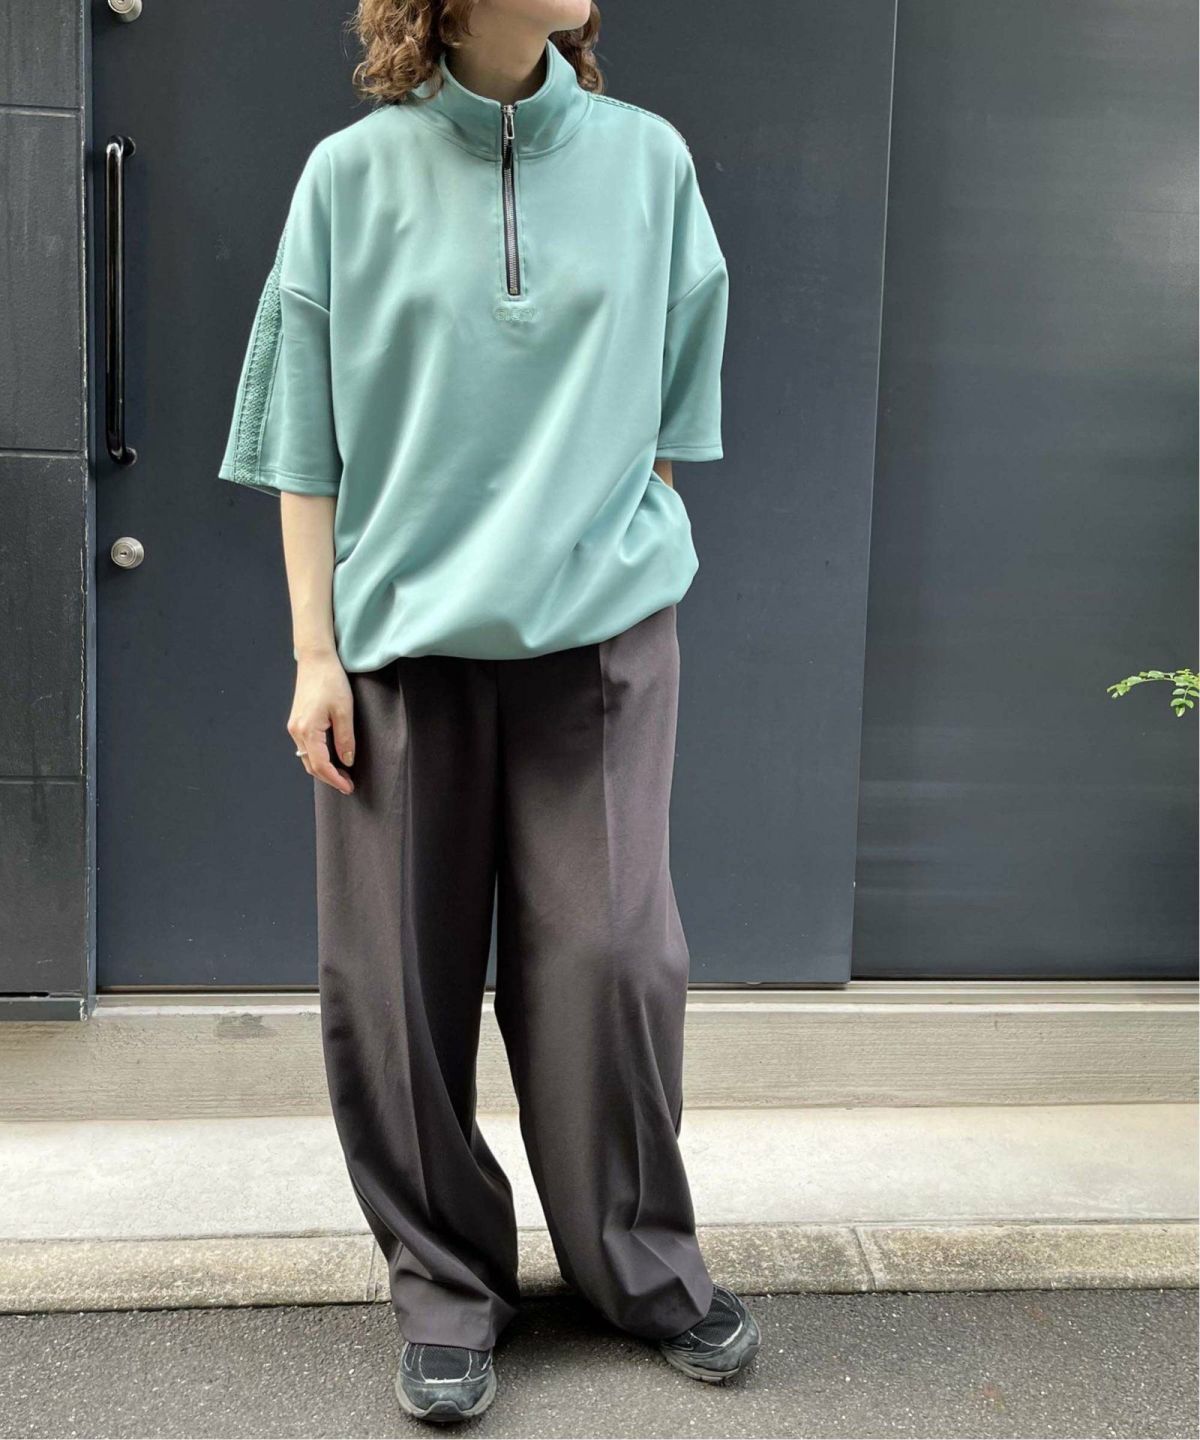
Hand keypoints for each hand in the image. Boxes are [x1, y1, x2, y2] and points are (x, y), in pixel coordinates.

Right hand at [288, 652, 355, 794]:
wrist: (316, 660)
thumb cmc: (331, 681)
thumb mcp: (344, 710)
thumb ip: (345, 739)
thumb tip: (347, 761)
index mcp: (307, 730)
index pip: (321, 765)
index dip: (335, 779)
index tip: (349, 787)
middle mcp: (296, 731)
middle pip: (311, 765)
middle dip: (329, 777)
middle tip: (348, 783)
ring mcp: (294, 727)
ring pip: (306, 757)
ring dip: (323, 769)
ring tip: (342, 773)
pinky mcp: (297, 721)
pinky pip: (305, 747)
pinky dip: (317, 757)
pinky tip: (331, 757)